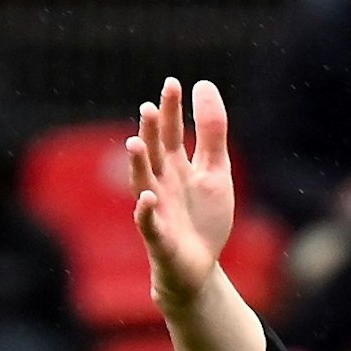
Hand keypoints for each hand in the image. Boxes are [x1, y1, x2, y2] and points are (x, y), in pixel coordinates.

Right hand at [128, 77, 234, 310]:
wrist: (199, 267)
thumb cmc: (204, 218)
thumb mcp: (216, 171)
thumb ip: (212, 132)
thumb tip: (203, 85)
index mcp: (175, 166)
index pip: (170, 131)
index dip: (170, 109)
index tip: (172, 83)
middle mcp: (161, 183)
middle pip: (154, 153)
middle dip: (150, 132)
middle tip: (149, 108)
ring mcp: (157, 209)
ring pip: (143, 183)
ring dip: (138, 165)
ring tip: (135, 143)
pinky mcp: (159, 238)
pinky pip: (148, 224)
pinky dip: (146, 212)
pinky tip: (147, 198)